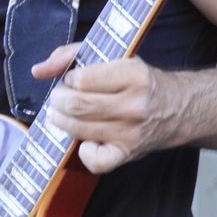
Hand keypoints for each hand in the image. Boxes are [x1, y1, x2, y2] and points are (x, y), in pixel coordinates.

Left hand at [34, 44, 186, 174]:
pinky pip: (94, 161)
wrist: (179, 108)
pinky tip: (84, 139)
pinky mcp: (127, 153)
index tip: (74, 79)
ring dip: (61, 120)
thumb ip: (73, 55)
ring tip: (64, 113)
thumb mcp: (115, 57)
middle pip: (77, 105)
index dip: (70, 79)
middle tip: (60, 97)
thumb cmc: (140, 81)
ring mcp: (130, 132)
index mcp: (134, 75)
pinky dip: (82, 151)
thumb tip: (37, 70)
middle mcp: (134, 105)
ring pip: (78, 129)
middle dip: (58, 100)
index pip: (83, 79)